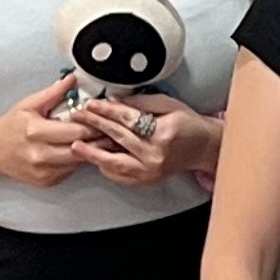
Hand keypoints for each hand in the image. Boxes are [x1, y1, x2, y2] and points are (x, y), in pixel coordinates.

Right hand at [0, 77, 90, 188]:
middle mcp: (38, 154)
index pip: (76, 131)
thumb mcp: (30, 104)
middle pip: (80, 150)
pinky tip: (75, 151)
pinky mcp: (45, 181)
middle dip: (96, 141)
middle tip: (104, 132)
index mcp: (35, 131)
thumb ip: (53, 92)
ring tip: (94, 141)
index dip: (92, 126)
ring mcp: (42, 171)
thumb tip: (71, 80)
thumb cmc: (12, 125)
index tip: (100, 121)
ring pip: (77, 163)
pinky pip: (69, 172)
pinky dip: (75, 162)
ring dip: (88, 152)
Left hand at [67, 93, 217, 186]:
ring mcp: (150, 171)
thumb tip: (114, 99)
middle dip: (95, 125)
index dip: (107, 110)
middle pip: (118, 137)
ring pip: (115, 162)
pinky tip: (93, 159)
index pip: (127, 119)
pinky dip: (106, 167)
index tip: (91, 104)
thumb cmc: (189, 125)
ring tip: (75, 146)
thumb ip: (141, 102)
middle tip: (78, 117)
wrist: (204, 148)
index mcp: (162, 133)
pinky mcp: (147, 180)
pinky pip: (121, 175)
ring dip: (93, 153)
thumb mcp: (169, 105)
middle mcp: (155, 155)